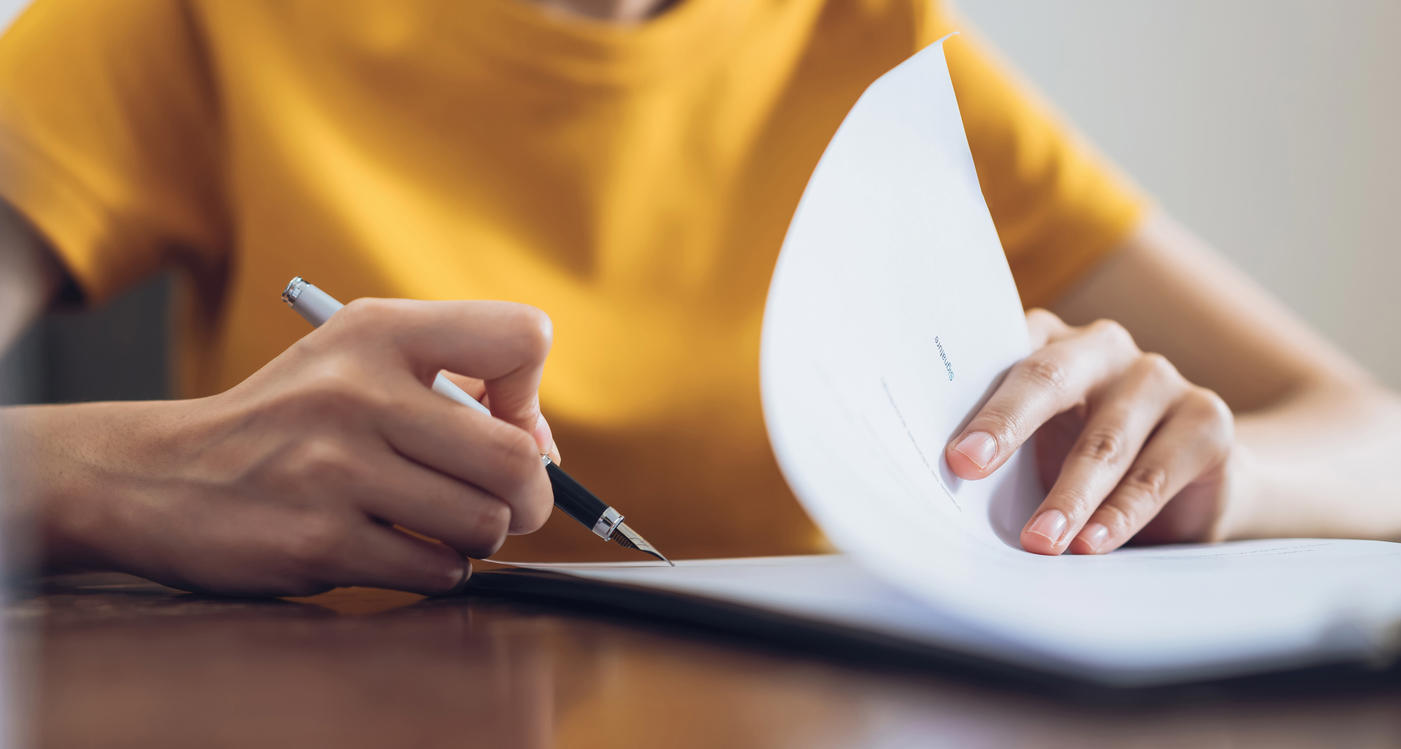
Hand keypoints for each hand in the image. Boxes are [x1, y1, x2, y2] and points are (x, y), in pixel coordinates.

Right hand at [4, 298, 559, 594]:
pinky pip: (436, 570)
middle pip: (517, 458)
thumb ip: (456, 382)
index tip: (501, 423)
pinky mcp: (319, 540)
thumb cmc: (288, 421)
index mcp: (379, 331)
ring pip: (484, 523)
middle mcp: (358, 391)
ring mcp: (336, 469)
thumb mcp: (357, 360)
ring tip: (436, 524)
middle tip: (506, 504)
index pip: (522, 339)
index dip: (531, 396)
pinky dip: (435, 570)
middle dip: (531, 495)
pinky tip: (397, 549)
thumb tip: (545, 450)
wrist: (159, 476)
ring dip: (477, 537)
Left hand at [944, 309, 1236, 554]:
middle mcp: (1102, 347)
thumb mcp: (1036, 450)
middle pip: (1049, 379)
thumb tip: (945, 487)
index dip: (972, 399)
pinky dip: (1120, 513)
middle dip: (1006, 425)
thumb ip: (999, 451)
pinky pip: (1155, 471)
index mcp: (1048, 341)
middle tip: (968, 468)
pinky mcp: (1206, 418)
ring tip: (1040, 541)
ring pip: (1104, 439)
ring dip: (1068, 495)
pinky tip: (1094, 543)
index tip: (950, 451)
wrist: (1189, 486)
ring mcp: (1158, 377)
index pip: (1001, 355)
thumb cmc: (1082, 460)